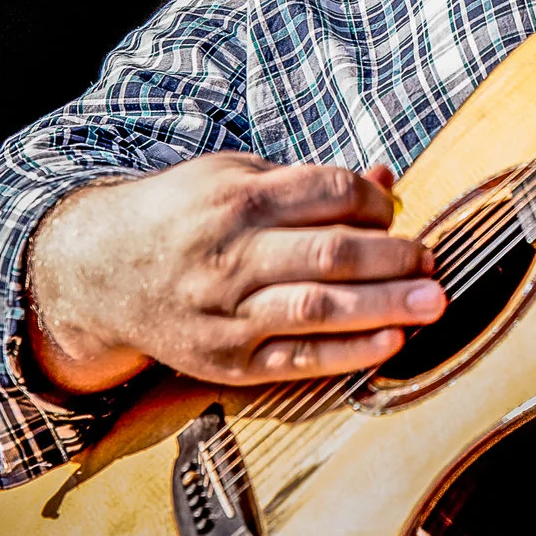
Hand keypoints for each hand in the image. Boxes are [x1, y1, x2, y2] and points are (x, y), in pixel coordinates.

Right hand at [24, 153, 442, 393]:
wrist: (101, 271)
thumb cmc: (183, 214)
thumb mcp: (235, 175)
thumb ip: (309, 181)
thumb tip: (385, 178)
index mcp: (240, 197)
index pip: (330, 194)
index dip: (375, 204)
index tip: (394, 213)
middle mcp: (233, 254)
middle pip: (331, 253)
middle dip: (394, 258)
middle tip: (433, 263)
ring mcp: (228, 311)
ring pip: (318, 309)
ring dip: (385, 306)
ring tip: (433, 302)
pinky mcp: (227, 360)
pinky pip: (296, 359)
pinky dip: (348, 353)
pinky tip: (390, 342)